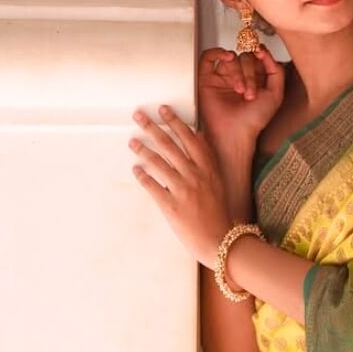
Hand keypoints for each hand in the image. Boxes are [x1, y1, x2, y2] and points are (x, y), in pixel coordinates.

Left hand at [129, 105, 230, 269]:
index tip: (163, 109)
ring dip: (143, 150)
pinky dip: (142, 176)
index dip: (175, 122)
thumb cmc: (218, 213)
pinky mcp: (171, 206)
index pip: (190, 138)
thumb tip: (199, 136)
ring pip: (158, 163)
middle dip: (152, 127)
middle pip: (170, 145)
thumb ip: (207, 159)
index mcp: (208, 169)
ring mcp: (183, 191)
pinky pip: (152, 187)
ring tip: (132, 141)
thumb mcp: (218, 182)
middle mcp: (195, 176)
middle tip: (138, 114)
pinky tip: (135, 169)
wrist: (220, 242)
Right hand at [198, 44, 284, 148]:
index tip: (262, 54)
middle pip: (245, 57)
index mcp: (255, 78)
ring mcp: (223, 76)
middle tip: (250, 92)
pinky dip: (217, 52)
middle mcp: (239, 76)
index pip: (257, 57)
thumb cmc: (253, 120)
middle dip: (250, 73)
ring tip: (239, 90)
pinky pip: (208, 57)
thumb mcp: (275, 95)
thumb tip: (264, 51)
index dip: (260, 54)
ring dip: (238, 72)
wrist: (235, 133)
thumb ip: (276, 71)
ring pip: (231, 58)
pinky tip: (227, 58)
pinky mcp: (207, 78)